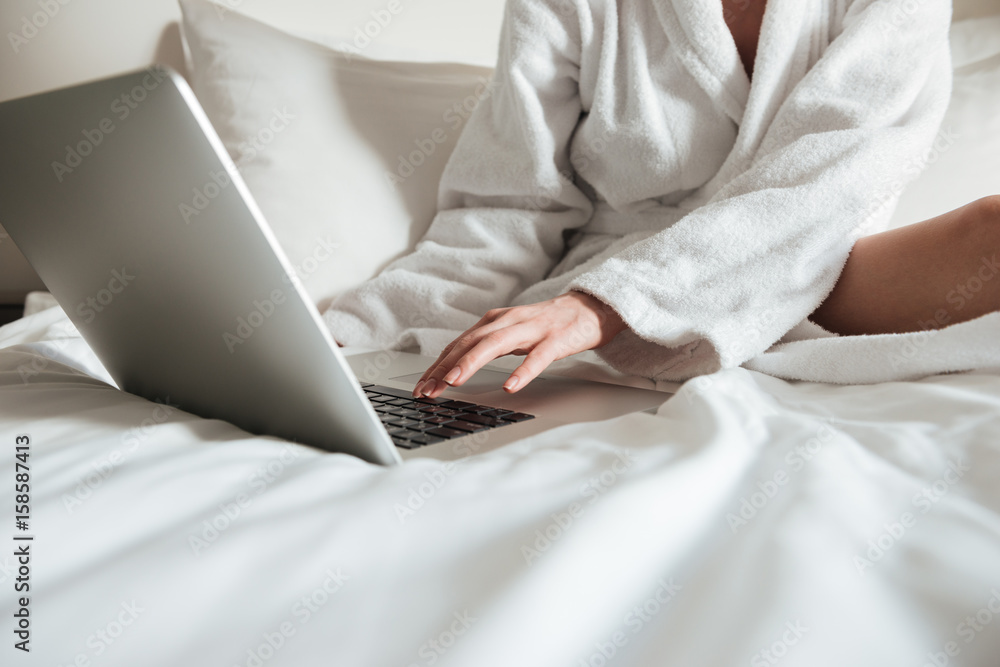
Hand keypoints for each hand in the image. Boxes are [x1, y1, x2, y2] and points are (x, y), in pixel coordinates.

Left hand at [413, 291, 626, 397]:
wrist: (588, 309)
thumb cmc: (547, 325)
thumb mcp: (511, 332)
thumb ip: (486, 345)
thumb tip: (454, 367)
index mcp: (495, 321)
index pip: (458, 344)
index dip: (436, 365)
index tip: (421, 387)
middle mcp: (508, 321)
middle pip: (469, 343)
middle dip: (444, 367)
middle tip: (428, 390)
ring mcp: (532, 329)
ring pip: (495, 345)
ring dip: (470, 363)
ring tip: (454, 382)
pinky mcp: (555, 340)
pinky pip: (537, 358)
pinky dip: (522, 372)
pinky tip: (510, 386)